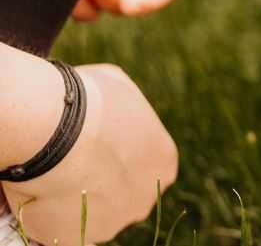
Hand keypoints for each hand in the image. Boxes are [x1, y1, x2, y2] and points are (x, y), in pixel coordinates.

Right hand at [1, 64, 177, 245]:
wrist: (53, 130)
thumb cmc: (90, 100)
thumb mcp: (119, 88)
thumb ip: (126, 109)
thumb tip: (113, 109)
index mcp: (163, 163)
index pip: (143, 166)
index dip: (117, 157)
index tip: (94, 147)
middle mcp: (145, 199)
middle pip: (121, 196)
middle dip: (99, 183)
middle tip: (71, 162)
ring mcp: (112, 223)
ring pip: (91, 215)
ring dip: (74, 200)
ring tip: (52, 174)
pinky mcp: (77, 239)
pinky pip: (62, 229)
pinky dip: (49, 216)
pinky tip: (40, 191)